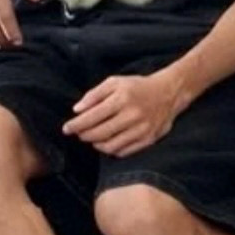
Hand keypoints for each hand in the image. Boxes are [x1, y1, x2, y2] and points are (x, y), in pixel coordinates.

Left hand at [63, 71, 185, 156]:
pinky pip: (123, 151)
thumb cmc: (137, 86)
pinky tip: (106, 143)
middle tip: (78, 134)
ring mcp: (141, 130)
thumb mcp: (115, 82)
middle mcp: (131, 116)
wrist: (168, 93)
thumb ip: (94, 95)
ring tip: (92, 138)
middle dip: (84, 135)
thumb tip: (77, 110)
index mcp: (121, 99)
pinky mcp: (147, 140)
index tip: (66, 129)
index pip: (92, 117)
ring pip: (110, 146)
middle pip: (99, 133)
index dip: (76, 125)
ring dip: (96, 144)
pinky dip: (111, 150)